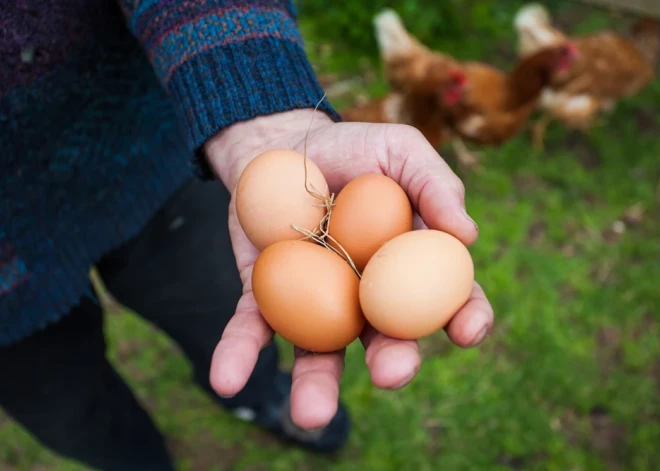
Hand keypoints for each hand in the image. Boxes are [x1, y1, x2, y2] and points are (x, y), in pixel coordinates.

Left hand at [205, 108, 493, 429]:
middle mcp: (365, 293)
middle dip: (394, 360)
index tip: (467, 330)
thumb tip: (468, 235)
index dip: (465, 317)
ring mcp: (315, 301)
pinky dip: (241, 354)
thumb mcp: (398, 149)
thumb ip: (436, 183)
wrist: (279, 143)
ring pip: (322, 351)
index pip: (447, 297)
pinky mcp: (264, 297)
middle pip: (387, 336)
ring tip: (312, 414)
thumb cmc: (350, 146)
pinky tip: (226, 380)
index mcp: (407, 263)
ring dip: (317, 384)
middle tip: (392, 373)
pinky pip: (253, 329)